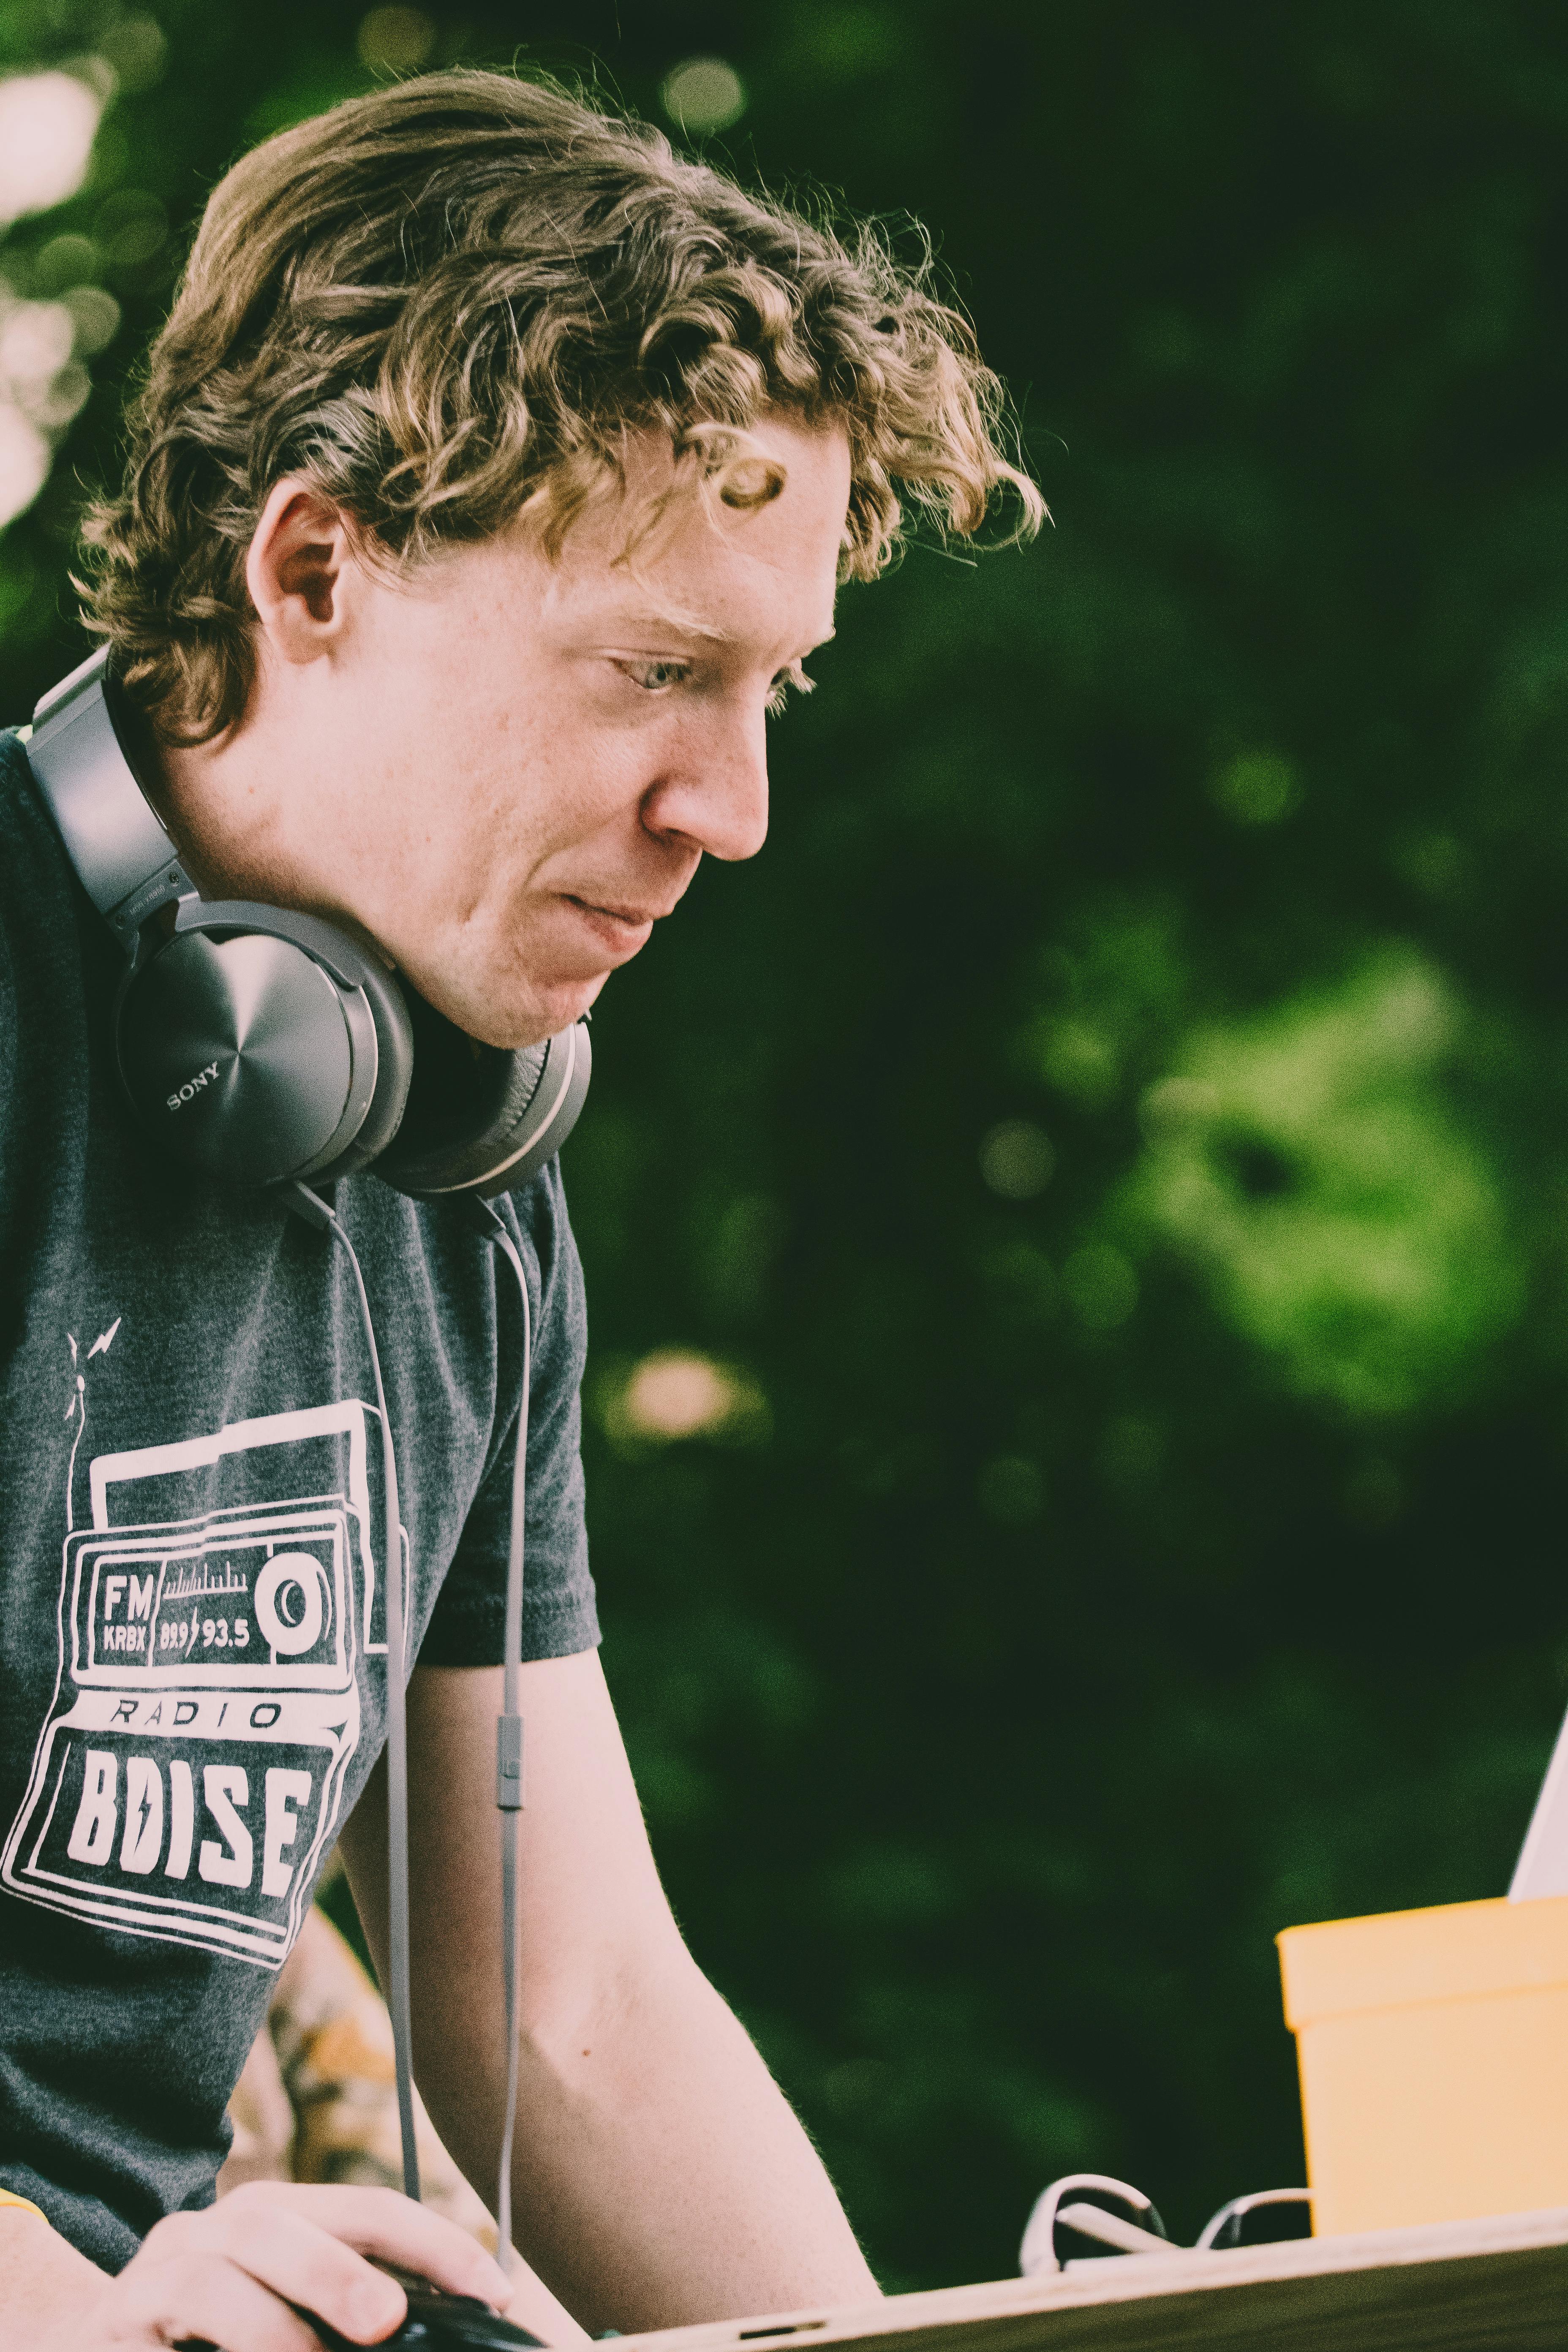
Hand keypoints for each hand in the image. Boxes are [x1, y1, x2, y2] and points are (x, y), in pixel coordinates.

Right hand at [73, 2182, 511, 2349]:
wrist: (95, 2343)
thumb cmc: (213, 2333)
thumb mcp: (292, 2310)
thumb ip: (352, 2314)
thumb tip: (432, 2329)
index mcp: (281, 2216)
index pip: (370, 2211)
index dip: (435, 2245)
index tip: (494, 2292)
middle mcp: (222, 2227)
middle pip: (285, 2226)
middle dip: (340, 2271)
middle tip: (388, 2321)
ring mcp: (162, 2270)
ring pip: (214, 2275)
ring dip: (270, 2323)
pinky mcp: (116, 2322)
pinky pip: (165, 2328)